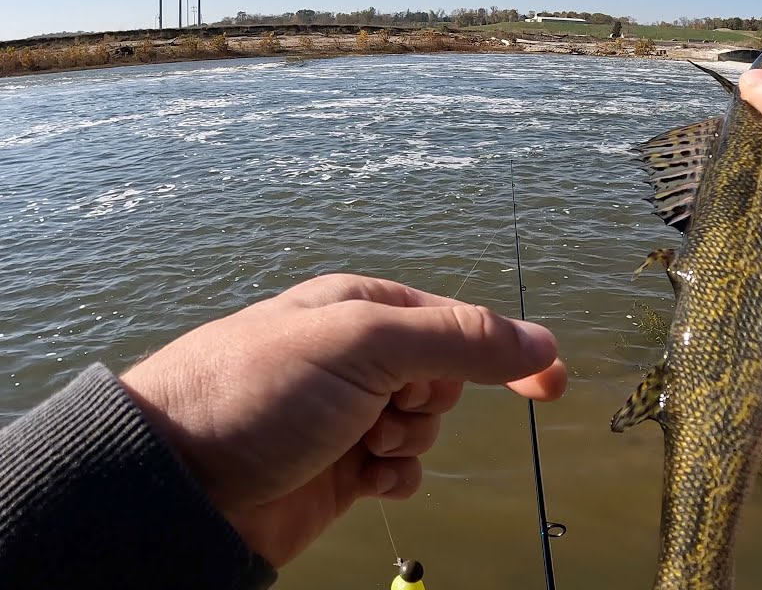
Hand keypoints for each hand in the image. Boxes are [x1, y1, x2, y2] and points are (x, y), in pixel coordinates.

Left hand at [120, 273, 566, 566]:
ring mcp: (348, 414)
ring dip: (407, 444)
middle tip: (383, 408)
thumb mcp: (363, 345)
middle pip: (446, 380)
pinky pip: (401, 473)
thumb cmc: (256, 392)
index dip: (507, 351)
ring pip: (427, 431)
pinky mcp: (340, 468)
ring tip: (357, 445)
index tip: (555, 384)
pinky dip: (393, 478)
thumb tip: (542, 341)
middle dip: (429, 403)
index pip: (458, 323)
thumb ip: (458, 340)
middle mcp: (357, 357)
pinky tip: (358, 478)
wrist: (175, 484)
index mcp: (361, 308)